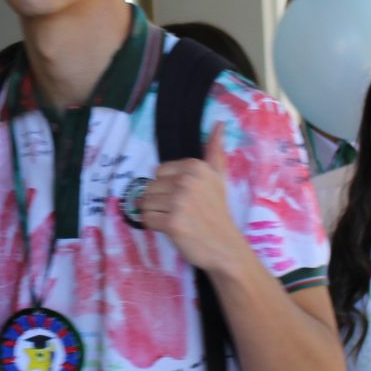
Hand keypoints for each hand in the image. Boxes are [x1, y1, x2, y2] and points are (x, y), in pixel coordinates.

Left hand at [138, 126, 244, 273]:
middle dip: (159, 201)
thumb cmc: (218, 212)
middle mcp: (187, 182)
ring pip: (145, 203)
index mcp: (196, 167)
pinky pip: (146, 219)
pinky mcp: (172, 223)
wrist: (225, 247)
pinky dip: (153, 226)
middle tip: (180, 211)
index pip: (159, 172)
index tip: (184, 197)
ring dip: (155, 214)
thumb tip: (218, 124)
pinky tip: (170, 229)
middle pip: (150, 187)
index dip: (167, 187)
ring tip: (175, 219)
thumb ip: (215, 151)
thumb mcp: (219, 177)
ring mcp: (179, 202)